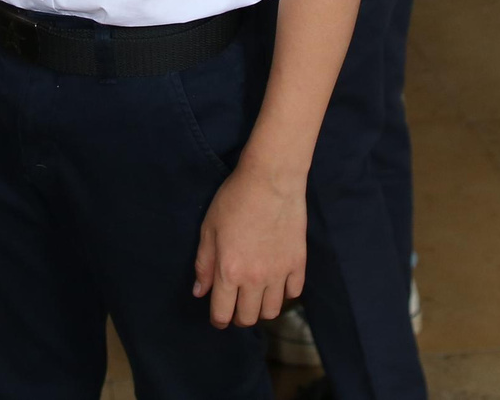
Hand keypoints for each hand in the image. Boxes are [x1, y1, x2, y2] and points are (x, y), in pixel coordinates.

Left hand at [191, 158, 305, 328]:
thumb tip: (200, 292)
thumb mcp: (209, 229)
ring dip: (262, 308)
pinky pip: (293, 293)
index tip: (218, 317)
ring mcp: (279, 273)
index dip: (218, 320)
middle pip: (249, 318)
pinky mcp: (298, 263)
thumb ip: (204, 264)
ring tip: (256, 295)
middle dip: (239, 317)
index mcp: (229, 272)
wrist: (271, 180)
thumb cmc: (234, 200)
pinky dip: (284, 293)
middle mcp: (255, 279)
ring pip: (272, 311)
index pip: (222, 314)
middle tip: (236, 305)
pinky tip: (277, 281)